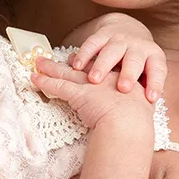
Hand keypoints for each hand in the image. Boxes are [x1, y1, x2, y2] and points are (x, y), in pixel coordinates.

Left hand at [31, 55, 154, 132]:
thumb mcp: (144, 106)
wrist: (130, 121)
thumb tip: (142, 111)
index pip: (102, 67)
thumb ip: (140, 106)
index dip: (90, 64)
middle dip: (69, 62)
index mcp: (120, 78)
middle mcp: (103, 77)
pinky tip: (34, 78)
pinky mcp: (77, 94)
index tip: (81, 62)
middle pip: (82, 67)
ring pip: (65, 73)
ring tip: (39, 62)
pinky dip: (44, 82)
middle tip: (60, 57)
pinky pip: (56, 86)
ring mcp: (89, 84)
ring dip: (50, 67)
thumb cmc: (139, 118)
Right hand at [67, 15, 167, 100]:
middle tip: (122, 89)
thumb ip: (146, 88)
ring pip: (111, 51)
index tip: (151, 99)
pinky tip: (76, 67)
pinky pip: (93, 43)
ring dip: (102, 65)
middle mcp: (138, 47)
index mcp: (153, 56)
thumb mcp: (148, 72)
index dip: (155, 84)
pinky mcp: (103, 35)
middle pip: (134, 60)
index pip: (157, 70)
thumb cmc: (139, 62)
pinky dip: (84, 55)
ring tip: (93, 80)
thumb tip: (146, 112)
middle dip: (128, 74)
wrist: (129, 29)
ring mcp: (120, 39)